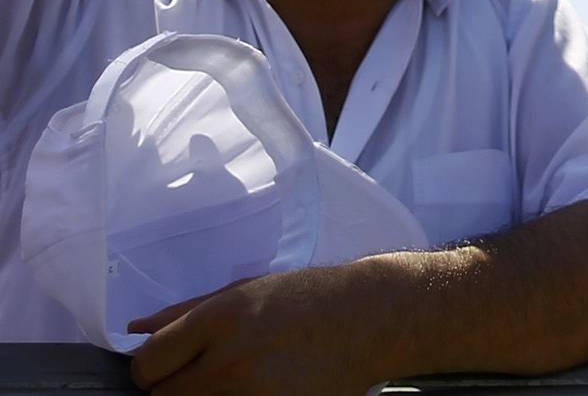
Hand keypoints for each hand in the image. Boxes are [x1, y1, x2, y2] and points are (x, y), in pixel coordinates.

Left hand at [129, 265, 388, 395]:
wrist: (366, 319)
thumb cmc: (302, 298)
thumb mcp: (244, 290)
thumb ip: (185, 312)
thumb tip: (134, 331)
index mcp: (220, 320)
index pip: (147, 366)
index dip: (151, 369)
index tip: (168, 366)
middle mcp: (230, 361)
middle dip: (176, 387)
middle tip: (207, 373)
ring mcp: (251, 395)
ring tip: (237, 378)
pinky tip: (258, 387)